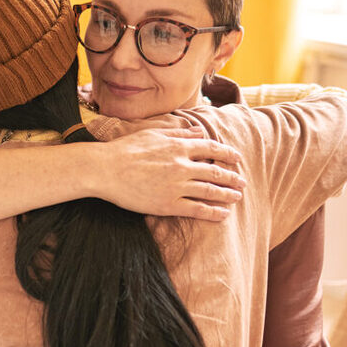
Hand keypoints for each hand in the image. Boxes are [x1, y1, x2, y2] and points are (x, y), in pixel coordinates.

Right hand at [97, 127, 245, 220]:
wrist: (105, 170)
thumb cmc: (124, 150)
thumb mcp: (153, 134)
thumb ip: (179, 133)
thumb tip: (198, 131)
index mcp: (179, 146)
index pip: (212, 149)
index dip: (228, 155)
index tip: (237, 159)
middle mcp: (182, 166)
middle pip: (216, 172)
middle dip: (232, 177)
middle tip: (242, 182)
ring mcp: (176, 186)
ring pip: (211, 191)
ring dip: (227, 195)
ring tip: (237, 197)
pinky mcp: (168, 204)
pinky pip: (197, 209)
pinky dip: (213, 212)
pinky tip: (223, 214)